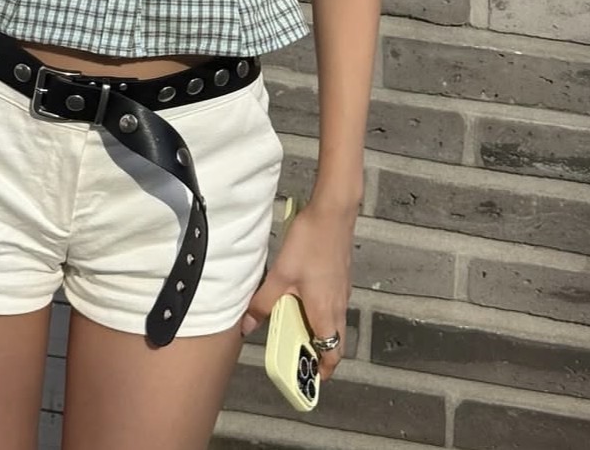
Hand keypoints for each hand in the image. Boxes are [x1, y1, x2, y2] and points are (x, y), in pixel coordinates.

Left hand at [240, 201, 352, 382]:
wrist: (333, 211)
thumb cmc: (310, 243)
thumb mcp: (281, 275)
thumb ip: (263, 302)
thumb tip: (246, 326)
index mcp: (325, 311)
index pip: (333, 353)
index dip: (324, 369)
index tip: (311, 377)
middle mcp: (339, 305)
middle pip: (336, 340)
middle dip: (320, 352)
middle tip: (300, 354)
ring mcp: (342, 290)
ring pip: (335, 320)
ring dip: (320, 329)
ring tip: (295, 325)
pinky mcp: (341, 276)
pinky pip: (334, 302)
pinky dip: (321, 310)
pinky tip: (302, 295)